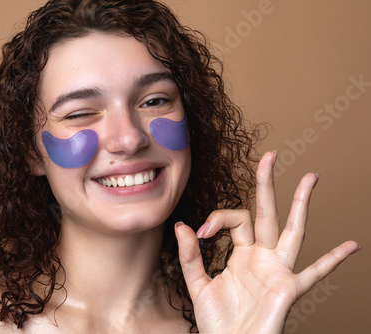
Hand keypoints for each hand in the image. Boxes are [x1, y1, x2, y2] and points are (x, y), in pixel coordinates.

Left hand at [175, 151, 359, 333]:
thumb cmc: (218, 321)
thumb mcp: (197, 285)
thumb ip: (190, 256)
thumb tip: (182, 225)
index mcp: (242, 253)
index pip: (235, 219)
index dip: (217, 218)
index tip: (200, 232)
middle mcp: (262, 257)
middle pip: (267, 213)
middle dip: (267, 185)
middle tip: (270, 155)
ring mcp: (277, 271)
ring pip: (292, 231)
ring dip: (301, 205)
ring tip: (311, 177)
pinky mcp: (287, 290)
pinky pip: (313, 274)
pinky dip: (332, 261)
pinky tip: (351, 246)